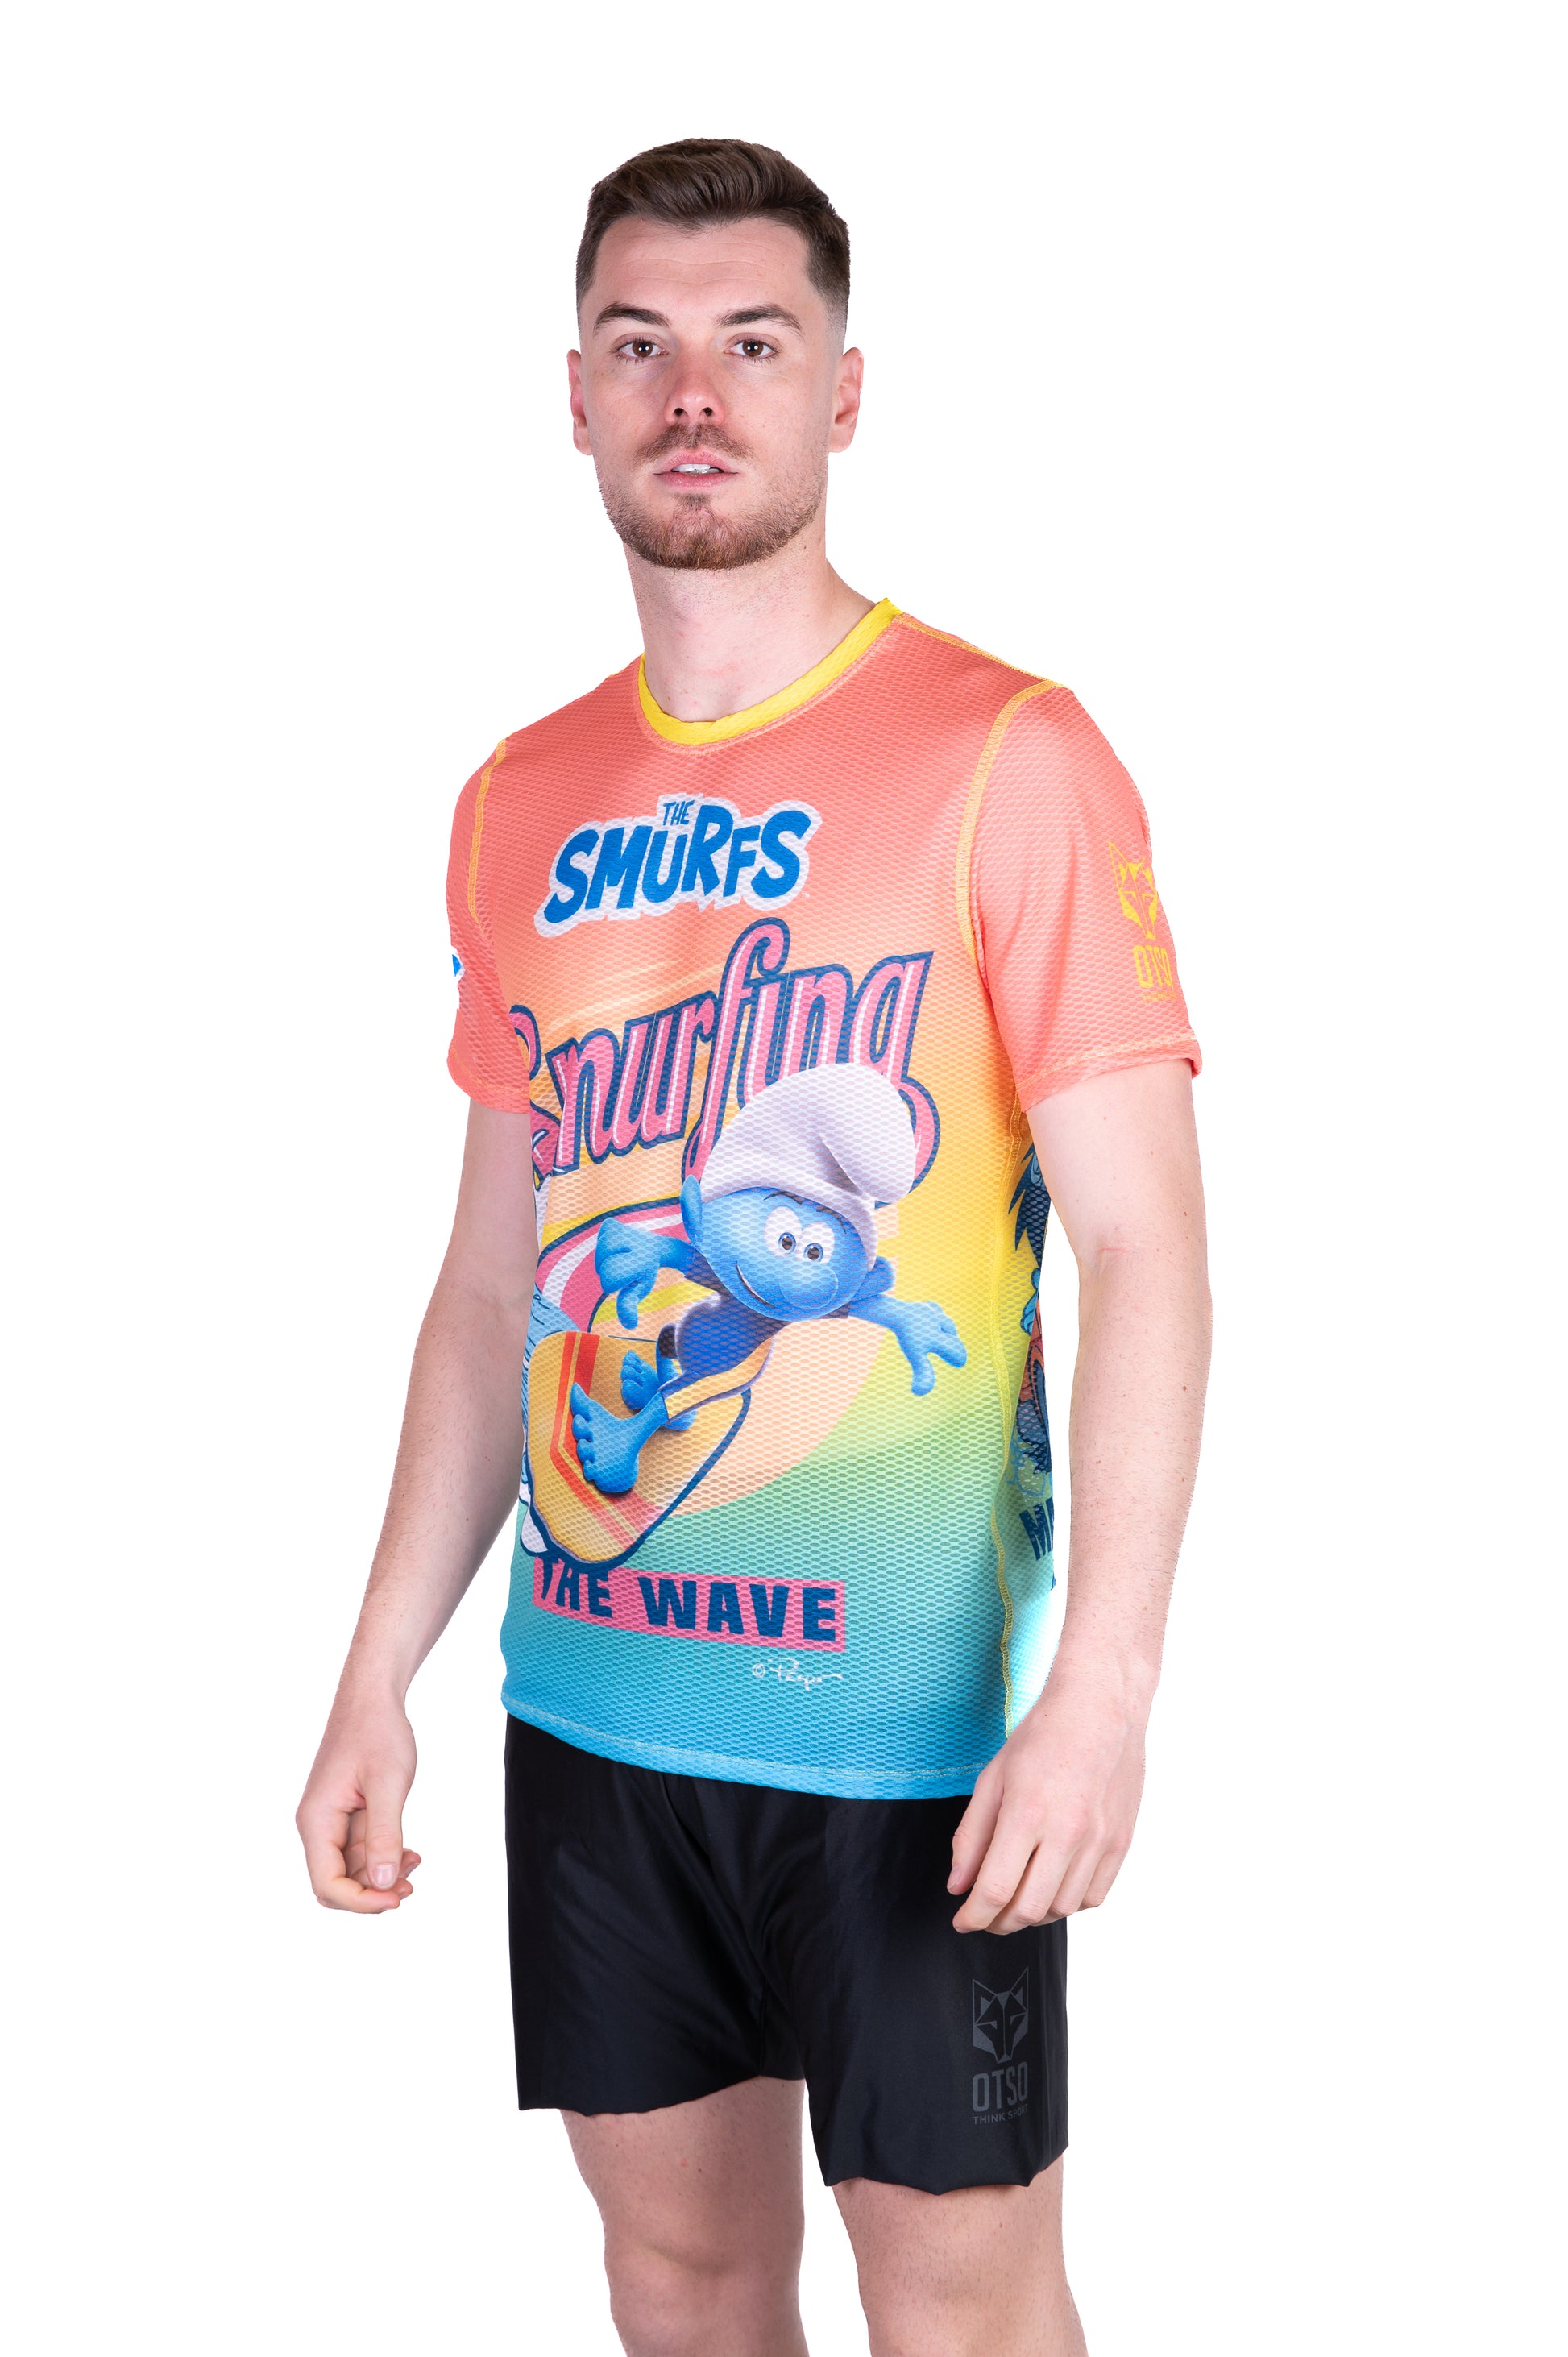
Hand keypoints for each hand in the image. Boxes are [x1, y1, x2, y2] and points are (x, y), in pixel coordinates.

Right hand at [297, 1699, 421, 1913]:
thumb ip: (384, 1835)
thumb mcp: (388, 1784)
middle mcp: (317, 1826)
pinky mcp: (346, 1816)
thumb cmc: (377, 1732)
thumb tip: (383, 1883)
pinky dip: (383, 1857)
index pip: (327, 1885)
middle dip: (371, 1893)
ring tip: (415, 1861)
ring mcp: (331, 1822)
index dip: (362, 1901)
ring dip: (381, 1875)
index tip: (398, 1898)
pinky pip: (359, 1851)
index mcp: (317, 1820)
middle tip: (410, 1885)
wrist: (372, 1699)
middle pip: (335, 1885)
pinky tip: (410, 1852)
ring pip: (350, 1871)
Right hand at [595, 1217, 652, 1328]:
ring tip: (618, 1258)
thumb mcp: (639, 1289)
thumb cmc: (644, 1272)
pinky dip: (602, 1248)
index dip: (611, 1285)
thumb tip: (630, 1325)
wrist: (654, 1246)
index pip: (609, 1278)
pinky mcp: (611, 1222)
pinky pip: (597, 1241)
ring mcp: (621, 1228)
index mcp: (640, 1259)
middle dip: (607, 1272)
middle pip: (601, 1267)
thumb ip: (630, 1305)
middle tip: (622, 1269)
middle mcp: (633, 1240)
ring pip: (597, 1253)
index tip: (625, 1280)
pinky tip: (616, 1247)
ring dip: (603, 1260)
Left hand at [896, 1300, 965, 1395]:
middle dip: (954, 1345)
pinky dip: (936, 1316)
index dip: (958, 1357)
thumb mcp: (915, 1356)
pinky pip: (934, 1310)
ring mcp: (931, 1313)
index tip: (959, 1363)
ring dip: (947, 1330)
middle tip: (956, 1354)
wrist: (895, 1309)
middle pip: (951, 1334)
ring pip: (945, 1321)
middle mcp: (939, 1324)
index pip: (955, 1350)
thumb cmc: (907, 1335)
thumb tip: (919, 1392)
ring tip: (946, 1336)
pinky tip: (933, 1318)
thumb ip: (923, 1374)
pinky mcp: (923, 1305)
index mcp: (941, 1337)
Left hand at [948, 1665, 1148, 1931]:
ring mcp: (1100, 1840)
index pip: (996, 1889)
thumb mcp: (993, 1778)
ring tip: (1017, 1897)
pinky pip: (1093, 1897)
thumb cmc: (1043, 1736)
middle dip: (998, 1922)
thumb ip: (972, 1836)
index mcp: (1028, 1813)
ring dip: (1032, 1914)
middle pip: (1028, 1909)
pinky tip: (1052, 1886)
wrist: (1101, 1707)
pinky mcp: (1122, 1842)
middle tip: (985, 1914)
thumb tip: (959, 1885)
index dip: (973, 1915)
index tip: (962, 1921)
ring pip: (1062, 1909)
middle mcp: (1068, 1832)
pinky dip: (1068, 1903)